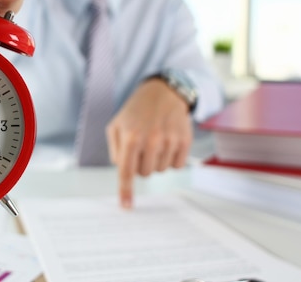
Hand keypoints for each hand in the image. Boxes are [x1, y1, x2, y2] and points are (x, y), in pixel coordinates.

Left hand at [107, 79, 192, 208]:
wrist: (163, 93)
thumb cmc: (136, 112)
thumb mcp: (116, 126)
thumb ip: (115, 151)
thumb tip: (123, 173)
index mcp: (131, 136)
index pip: (126, 171)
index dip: (125, 191)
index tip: (126, 207)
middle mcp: (151, 140)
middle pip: (144, 174)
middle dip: (141, 164)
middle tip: (142, 146)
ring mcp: (170, 140)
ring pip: (160, 171)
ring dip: (156, 160)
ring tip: (155, 140)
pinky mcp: (185, 141)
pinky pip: (176, 166)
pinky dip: (171, 158)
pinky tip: (168, 142)